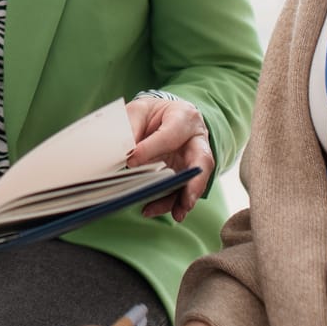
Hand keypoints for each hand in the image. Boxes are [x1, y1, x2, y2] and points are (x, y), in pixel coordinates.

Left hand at [125, 96, 214, 221]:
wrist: (162, 117)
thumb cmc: (152, 114)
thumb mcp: (139, 111)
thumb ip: (131, 126)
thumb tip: (124, 151)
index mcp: (184, 116)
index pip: (171, 134)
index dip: (151, 149)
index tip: (131, 161)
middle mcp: (196, 139)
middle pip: (202, 161)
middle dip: (195, 181)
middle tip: (186, 200)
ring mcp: (194, 159)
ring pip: (195, 181)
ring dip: (184, 199)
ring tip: (175, 214)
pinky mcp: (187, 174)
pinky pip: (183, 190)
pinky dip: (171, 203)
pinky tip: (153, 209)